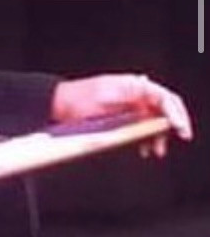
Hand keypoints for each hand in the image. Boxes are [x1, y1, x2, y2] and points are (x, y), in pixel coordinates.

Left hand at [50, 74, 192, 156]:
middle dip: (168, 128)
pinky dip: (145, 136)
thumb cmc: (76, 100)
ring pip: (153, 119)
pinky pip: (141, 124)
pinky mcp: (122, 114)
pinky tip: (143, 148)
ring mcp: (128, 103)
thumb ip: (128, 111)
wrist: (57, 103)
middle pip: (163, 110)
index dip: (175, 114)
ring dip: (157, 135)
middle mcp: (133, 92)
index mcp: (132, 85)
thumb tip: (149, 116)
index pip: (164, 98)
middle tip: (164, 146)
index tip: (179, 129)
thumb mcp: (104, 105)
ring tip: (154, 151)